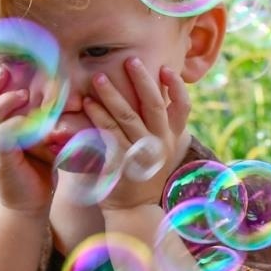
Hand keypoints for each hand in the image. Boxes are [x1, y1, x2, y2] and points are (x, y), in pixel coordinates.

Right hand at [0, 62, 56, 218]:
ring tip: (21, 93)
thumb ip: (43, 114)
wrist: (31, 202)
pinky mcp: (1, 163)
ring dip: (4, 103)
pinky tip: (24, 121)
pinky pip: (1, 140)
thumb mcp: (41, 135)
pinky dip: (12, 127)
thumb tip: (59, 86)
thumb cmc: (38, 165)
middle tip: (5, 67)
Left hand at [83, 58, 189, 212]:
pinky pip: (108, 136)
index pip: (183, 108)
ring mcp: (141, 155)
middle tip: (129, 60)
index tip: (167, 68)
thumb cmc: (146, 173)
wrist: (134, 210)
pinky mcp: (122, 164)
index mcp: (173, 139)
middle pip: (154, 107)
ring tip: (98, 77)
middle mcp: (160, 145)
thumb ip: (162, 124)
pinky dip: (98, 118)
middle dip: (142, 81)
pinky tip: (88, 105)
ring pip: (127, 119)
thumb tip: (159, 89)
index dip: (177, 87)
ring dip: (112, 95)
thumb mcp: (163, 149)